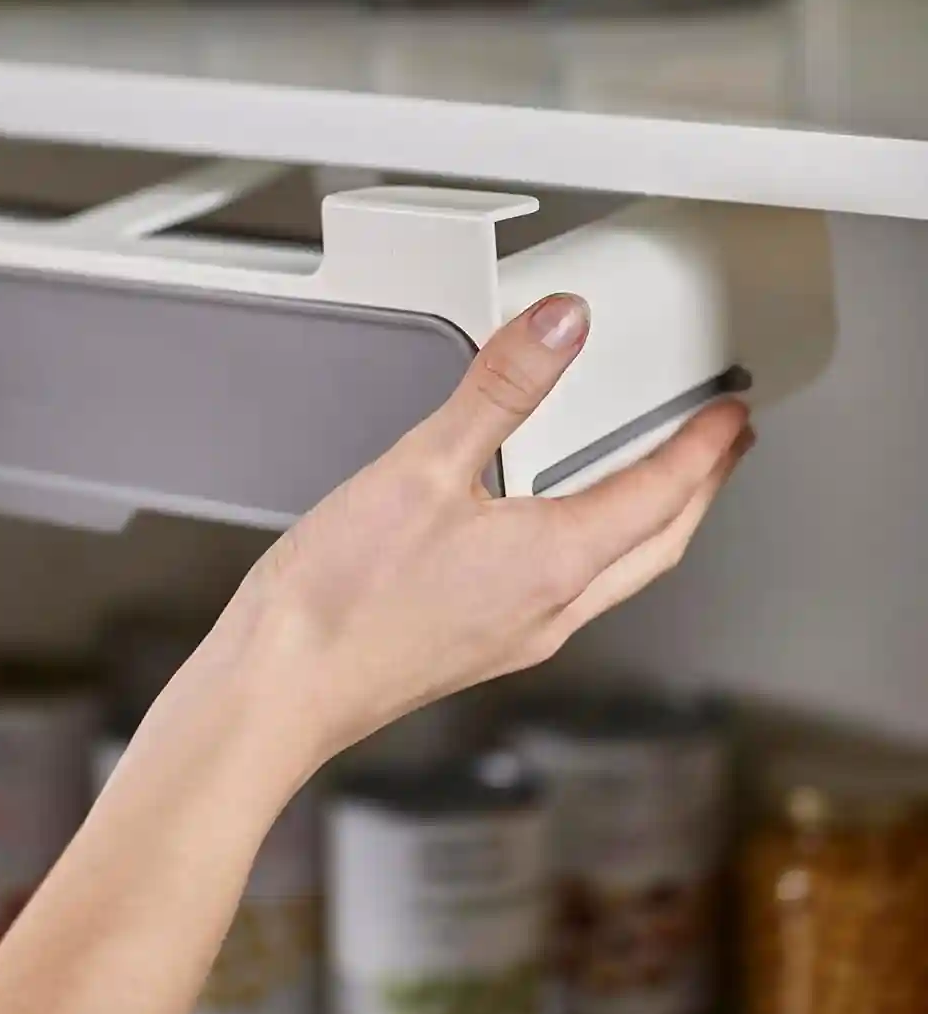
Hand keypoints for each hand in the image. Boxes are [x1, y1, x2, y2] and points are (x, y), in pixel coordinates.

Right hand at [222, 292, 752, 771]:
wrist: (283, 684)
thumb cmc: (340, 598)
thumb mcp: (420, 467)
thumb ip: (499, 389)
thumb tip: (561, 328)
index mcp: (552, 562)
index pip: (659, 494)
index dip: (703, 447)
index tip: (730, 414)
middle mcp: (550, 609)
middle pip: (658, 545)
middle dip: (700, 492)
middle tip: (722, 450)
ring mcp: (518, 636)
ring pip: (620, 574)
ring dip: (654, 525)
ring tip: (659, 485)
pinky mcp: (482, 647)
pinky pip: (572, 594)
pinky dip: (597, 551)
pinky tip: (558, 537)